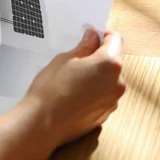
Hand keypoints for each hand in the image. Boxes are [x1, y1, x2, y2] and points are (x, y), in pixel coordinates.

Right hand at [23, 28, 125, 146]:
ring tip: (73, 78)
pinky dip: (94, 91)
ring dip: (97, 75)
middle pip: (113, 61)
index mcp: (109, 64)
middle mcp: (118, 83)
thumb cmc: (51, 90)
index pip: (115, 40)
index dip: (103, 35)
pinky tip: (75, 93)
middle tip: (77, 57)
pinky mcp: (105, 114)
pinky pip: (103, 95)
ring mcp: (113, 101)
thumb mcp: (65, 59)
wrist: (42, 124)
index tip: (92, 35)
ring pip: (108, 79)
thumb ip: (84, 47)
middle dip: (99, 56)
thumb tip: (92, 38)